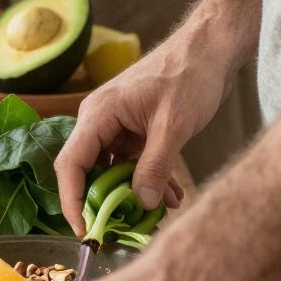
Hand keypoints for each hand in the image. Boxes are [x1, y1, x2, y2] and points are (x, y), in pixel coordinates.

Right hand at [54, 35, 231, 229]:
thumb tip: (140, 204)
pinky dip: (148, 179)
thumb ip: (155, 166)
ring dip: (132, 193)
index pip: (71, 164)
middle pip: (87, 170)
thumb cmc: (189, 76)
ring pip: (113, 169)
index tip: (84, 230)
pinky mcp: (135, 128)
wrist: (209, 50)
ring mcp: (117, 125)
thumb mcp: (174, 126)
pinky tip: (171, 196)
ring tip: (156, 215)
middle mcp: (100, 120)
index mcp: (98, 114)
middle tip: (121, 230)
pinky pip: (132, 162)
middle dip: (104, 202)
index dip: (71, 200)